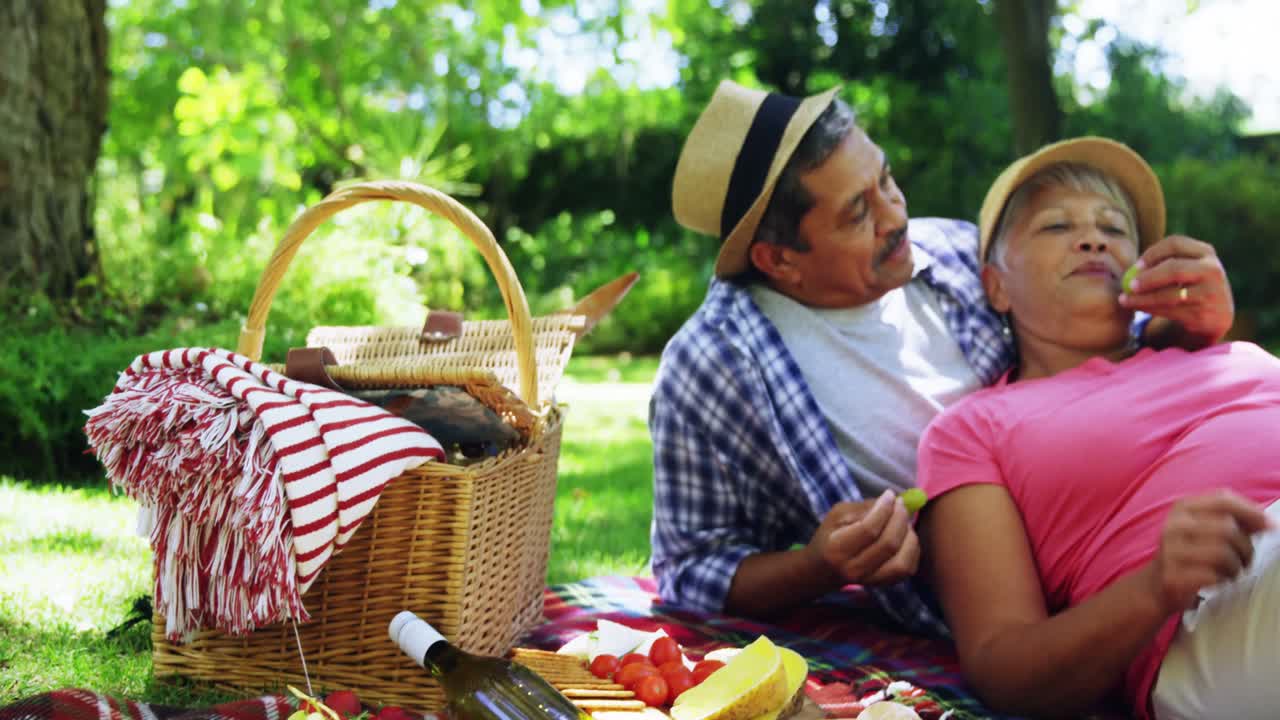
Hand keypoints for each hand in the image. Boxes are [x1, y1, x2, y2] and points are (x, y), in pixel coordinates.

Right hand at [807, 490, 919, 585]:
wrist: (823, 570)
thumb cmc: (829, 537)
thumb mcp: (836, 515)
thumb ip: (862, 508)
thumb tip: (890, 501)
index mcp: (838, 549)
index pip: (868, 529)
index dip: (883, 510)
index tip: (889, 495)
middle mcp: (854, 569)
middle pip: (888, 544)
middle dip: (900, 519)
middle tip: (900, 504)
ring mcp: (870, 580)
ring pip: (902, 561)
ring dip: (908, 536)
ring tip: (903, 521)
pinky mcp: (883, 585)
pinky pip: (907, 569)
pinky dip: (912, 549)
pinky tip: (905, 537)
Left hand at [1119, 235, 1234, 343]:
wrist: (1218, 314)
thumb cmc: (1191, 285)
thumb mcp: (1186, 268)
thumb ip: (1164, 263)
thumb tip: (1130, 270)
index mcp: (1206, 252)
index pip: (1175, 243)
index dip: (1152, 253)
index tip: (1136, 266)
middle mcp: (1211, 270)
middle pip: (1174, 269)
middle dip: (1148, 277)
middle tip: (1129, 285)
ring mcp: (1210, 293)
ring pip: (1170, 295)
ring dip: (1143, 298)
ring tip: (1124, 300)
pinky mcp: (1204, 314)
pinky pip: (1171, 311)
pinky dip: (1150, 309)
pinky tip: (1138, 308)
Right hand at [1142, 491, 1272, 613]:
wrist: (1156, 585)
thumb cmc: (1190, 555)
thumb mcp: (1206, 530)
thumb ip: (1235, 522)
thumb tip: (1268, 523)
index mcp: (1183, 508)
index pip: (1223, 499)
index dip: (1251, 511)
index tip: (1270, 527)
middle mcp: (1173, 525)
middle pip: (1227, 529)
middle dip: (1245, 548)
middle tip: (1245, 561)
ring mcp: (1170, 551)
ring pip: (1223, 553)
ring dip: (1236, 567)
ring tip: (1231, 572)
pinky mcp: (1173, 575)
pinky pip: (1212, 575)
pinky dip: (1222, 580)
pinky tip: (1217, 581)